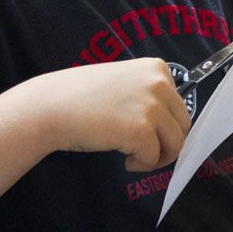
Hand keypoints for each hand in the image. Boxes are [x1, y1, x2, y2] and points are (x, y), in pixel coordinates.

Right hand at [24, 58, 190, 171]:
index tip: (146, 131)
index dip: (165, 124)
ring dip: (158, 156)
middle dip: (166, 143)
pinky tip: (125, 159)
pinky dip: (142, 165)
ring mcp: (151, 105)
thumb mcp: (124, 83)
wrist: (49, 106)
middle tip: (144, 151)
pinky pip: (154, 157)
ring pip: (176, 143)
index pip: (179, 104)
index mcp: (156, 68)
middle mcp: (159, 82)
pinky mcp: (141, 129)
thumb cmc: (81, 98)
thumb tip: (170, 125)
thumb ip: (149, 96)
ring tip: (135, 156)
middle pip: (183, 124)